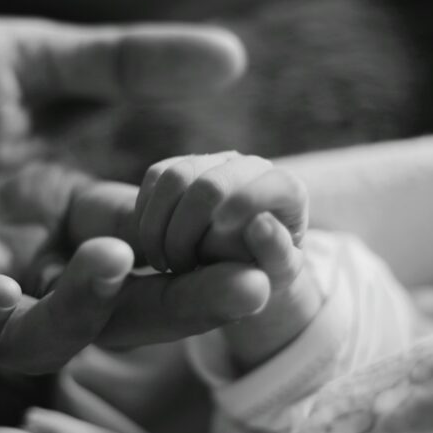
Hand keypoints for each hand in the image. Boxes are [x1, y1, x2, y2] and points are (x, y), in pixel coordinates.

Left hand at [0, 15, 246, 383]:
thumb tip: (233, 56)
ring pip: (44, 335)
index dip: (202, 241)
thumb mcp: (24, 59)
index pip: (149, 235)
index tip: (258, 237)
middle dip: (184, 300)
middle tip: (249, 288)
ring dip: (86, 308)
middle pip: (120, 300)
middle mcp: (26, 259)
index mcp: (59, 206)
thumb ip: (122, 64)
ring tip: (111, 257)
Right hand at [133, 151, 306, 272]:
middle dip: (186, 233)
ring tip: (165, 262)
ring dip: (160, 227)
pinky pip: (155, 177)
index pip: (262, 189)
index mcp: (285, 188)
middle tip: (180, 268)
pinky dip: (147, 214)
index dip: (235, 218)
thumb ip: (277, 251)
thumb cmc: (265, 269)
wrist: (241, 264)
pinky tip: (155, 245)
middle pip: (209, 186)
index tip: (211, 255)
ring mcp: (215, 161)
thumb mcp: (279, 271)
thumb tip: (260, 223)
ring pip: (175, 178)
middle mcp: (250, 166)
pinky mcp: (183, 163)